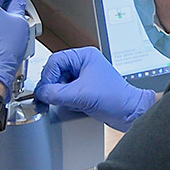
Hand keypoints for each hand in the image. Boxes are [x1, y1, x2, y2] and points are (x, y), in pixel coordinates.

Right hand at [34, 47, 155, 131]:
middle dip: (53, 87)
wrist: (129, 113)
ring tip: (67, 102)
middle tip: (51, 98)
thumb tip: (41, 93)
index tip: (45, 90)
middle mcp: (83, 64)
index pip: (55, 61)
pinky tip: (72, 106)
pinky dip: (65, 101)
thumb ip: (56, 93)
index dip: (48, 76)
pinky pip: (66, 93)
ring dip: (59, 95)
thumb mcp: (80, 94)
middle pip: (56, 73)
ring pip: (60, 84)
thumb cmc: (115, 98)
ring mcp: (84, 78)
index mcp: (84, 56)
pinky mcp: (85, 90)